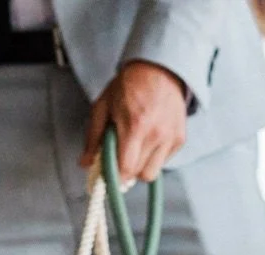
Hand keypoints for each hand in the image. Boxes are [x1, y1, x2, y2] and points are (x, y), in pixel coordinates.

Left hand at [82, 60, 188, 182]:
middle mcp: (156, 135)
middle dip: (125, 170)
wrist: (159, 68)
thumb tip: (85, 163)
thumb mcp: (103, 106)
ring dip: (140, 167)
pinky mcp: (180, 138)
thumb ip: (93, 138)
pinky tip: (148, 141)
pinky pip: (163, 162)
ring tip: (135, 149)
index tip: (107, 175)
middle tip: (119, 157)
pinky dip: (153, 157)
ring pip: (152, 173)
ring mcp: (171, 137)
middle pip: (138, 174)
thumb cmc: (129, 85)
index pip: (125, 169)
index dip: (114, 177)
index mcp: (135, 126)